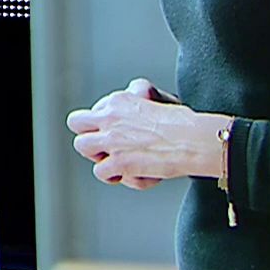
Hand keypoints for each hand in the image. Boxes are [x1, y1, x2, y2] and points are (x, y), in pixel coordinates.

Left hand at [66, 78, 229, 190]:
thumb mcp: (156, 98)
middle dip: (88, 133)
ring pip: (82, 146)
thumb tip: (136, 93)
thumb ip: (138, 98)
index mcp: (119, 101)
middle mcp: (110, 117)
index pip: (94, 110)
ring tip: (115, 159)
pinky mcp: (119, 162)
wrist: (194, 141)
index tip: (116, 130)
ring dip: (97, 153)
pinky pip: (102, 171)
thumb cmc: (181, 123)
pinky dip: (115, 175)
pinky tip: (128, 173)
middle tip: (104, 144)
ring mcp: (112, 140)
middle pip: (76, 122)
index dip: (103, 123)